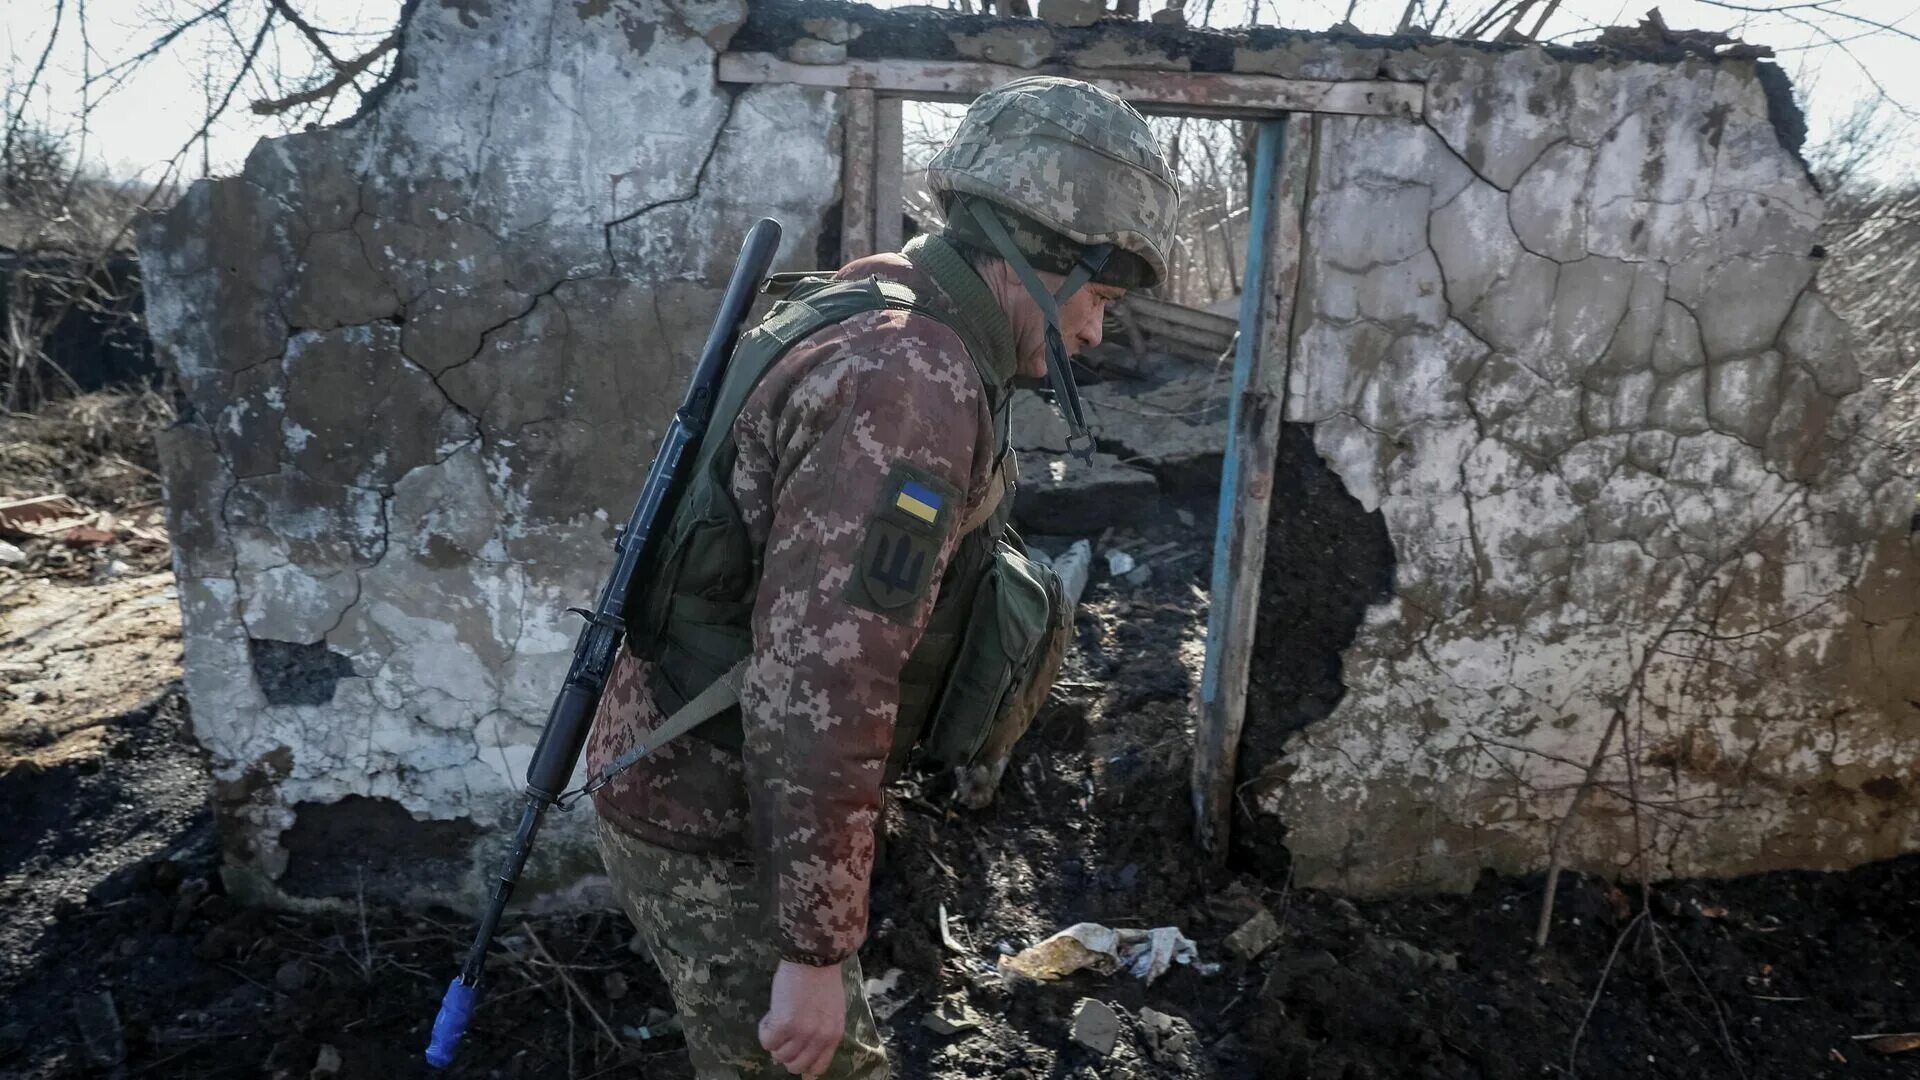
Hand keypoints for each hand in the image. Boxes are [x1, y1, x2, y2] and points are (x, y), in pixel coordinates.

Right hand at [759, 959, 844, 1076]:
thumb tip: (797, 1049)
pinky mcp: (784, 1024)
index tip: (794, 1049)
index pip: (817, 1067)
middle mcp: (819, 1038)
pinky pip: (767, 1041)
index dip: (802, 1062)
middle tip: (782, 1034)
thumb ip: (819, 1031)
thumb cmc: (822, 978)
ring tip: (776, 1018)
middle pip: (795, 1066)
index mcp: (834, 1035)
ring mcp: (802, 1033)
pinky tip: (770, 1015)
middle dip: (785, 1053)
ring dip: (774, 1040)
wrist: (813, 957)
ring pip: (779, 1055)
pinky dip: (764, 1031)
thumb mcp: (830, 1010)